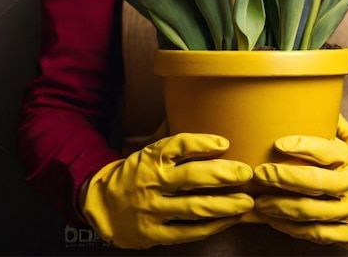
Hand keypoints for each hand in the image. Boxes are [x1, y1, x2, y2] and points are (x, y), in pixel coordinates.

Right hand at [82, 133, 253, 248]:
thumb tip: (196, 114)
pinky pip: (188, 231)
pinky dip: (212, 227)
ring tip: (246, 201)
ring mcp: (153, 210)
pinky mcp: (155, 233)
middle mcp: (152, 182)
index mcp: (151, 158)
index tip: (224, 144)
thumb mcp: (148, 151)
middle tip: (245, 173)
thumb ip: (173, 140)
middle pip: (191, 177)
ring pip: (194, 207)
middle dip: (223, 175)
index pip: (178, 145)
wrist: (101, 205)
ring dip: (224, 205)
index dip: (202, 143)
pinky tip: (229, 220)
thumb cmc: (134, 174)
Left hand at [253, 116, 347, 251]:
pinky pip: (317, 234)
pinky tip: (276, 221)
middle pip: (314, 183)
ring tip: (260, 201)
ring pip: (311, 211)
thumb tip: (320, 100)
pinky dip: (293, 229)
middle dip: (283, 177)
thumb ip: (340, 129)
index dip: (302, 146)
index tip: (279, 143)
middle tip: (260, 173)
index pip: (327, 151)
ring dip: (281, 206)